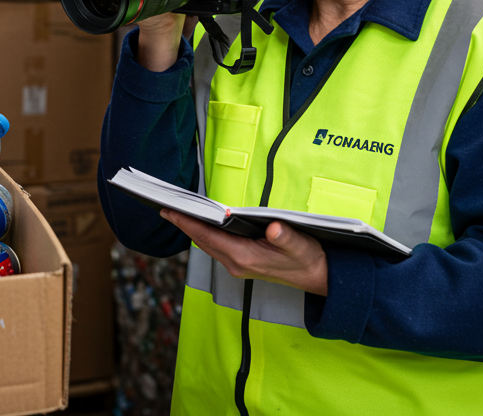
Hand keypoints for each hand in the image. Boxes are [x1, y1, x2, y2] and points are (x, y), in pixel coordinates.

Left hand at [162, 209, 327, 294]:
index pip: (208, 236)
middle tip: (164, 205)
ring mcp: (237, 265)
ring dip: (192, 229)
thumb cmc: (308, 259)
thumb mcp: (300, 245)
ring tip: (177, 212)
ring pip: (207, 244)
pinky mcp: (242, 263)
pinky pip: (215, 246)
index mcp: (245, 257)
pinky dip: (204, 234)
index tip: (169, 210)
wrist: (318, 278)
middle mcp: (236, 263)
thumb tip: (274, 228)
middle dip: (183, 223)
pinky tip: (201, 223)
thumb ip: (286, 236)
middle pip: (202, 241)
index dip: (187, 222)